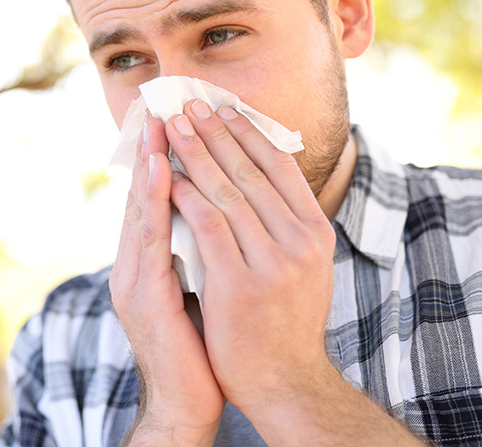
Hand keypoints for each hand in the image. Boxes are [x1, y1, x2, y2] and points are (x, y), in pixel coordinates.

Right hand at [110, 114, 222, 443]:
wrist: (189, 404)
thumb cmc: (203, 350)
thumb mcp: (202, 290)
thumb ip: (201, 253)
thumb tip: (219, 217)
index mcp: (149, 264)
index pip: (155, 200)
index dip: (161, 158)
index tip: (172, 117)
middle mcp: (134, 266)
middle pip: (141, 197)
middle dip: (151, 149)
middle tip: (159, 104)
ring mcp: (134, 281)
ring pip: (141, 211)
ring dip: (150, 166)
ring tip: (159, 125)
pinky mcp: (143, 298)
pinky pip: (150, 240)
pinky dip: (155, 203)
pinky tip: (164, 176)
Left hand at [163, 99, 336, 410]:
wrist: (283, 381)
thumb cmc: (282, 322)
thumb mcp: (299, 266)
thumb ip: (284, 225)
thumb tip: (264, 177)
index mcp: (316, 232)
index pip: (281, 167)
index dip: (248, 132)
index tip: (223, 105)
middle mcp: (301, 242)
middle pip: (251, 170)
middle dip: (216, 131)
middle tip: (188, 101)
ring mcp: (273, 262)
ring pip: (227, 191)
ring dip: (196, 152)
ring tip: (173, 125)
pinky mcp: (241, 282)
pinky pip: (208, 225)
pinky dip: (185, 195)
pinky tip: (165, 176)